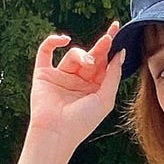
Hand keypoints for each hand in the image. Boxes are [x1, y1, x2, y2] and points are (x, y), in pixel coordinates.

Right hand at [28, 22, 124, 149]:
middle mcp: (77, 81)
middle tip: (109, 37)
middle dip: (100, 47)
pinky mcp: (43, 74)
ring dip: (81, 55)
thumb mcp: (105, 99)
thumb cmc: (82, 122)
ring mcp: (60, 76)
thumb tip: (120, 53)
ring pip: (73, 55)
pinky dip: (52, 41)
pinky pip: (46, 51)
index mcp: (93, 88)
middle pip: (90, 56)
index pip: (103, 64)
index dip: (109, 47)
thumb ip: (114, 76)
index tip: (116, 30)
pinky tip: (64, 40)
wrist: (57, 133)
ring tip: (86, 65)